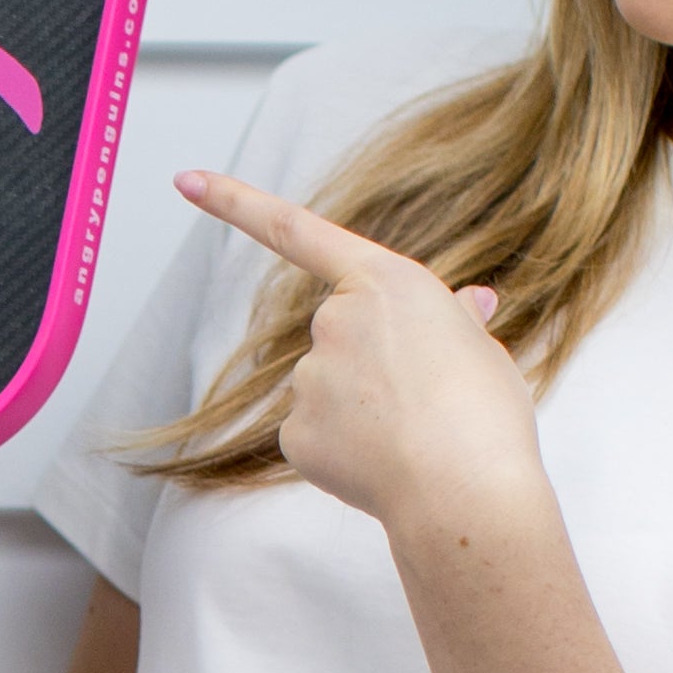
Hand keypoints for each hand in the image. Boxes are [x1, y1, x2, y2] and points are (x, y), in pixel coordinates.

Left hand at [177, 168, 543, 545]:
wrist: (466, 491)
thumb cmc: (485, 416)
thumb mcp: (484, 351)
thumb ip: (457, 323)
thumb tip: (472, 304)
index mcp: (385, 282)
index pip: (297, 230)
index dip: (235, 202)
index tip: (186, 181)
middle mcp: (334, 320)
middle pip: (338, 336)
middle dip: (372, 365)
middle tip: (425, 402)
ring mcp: (309, 378)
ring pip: (327, 390)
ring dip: (363, 411)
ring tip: (415, 439)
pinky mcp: (294, 433)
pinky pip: (316, 436)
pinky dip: (345, 451)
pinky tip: (384, 466)